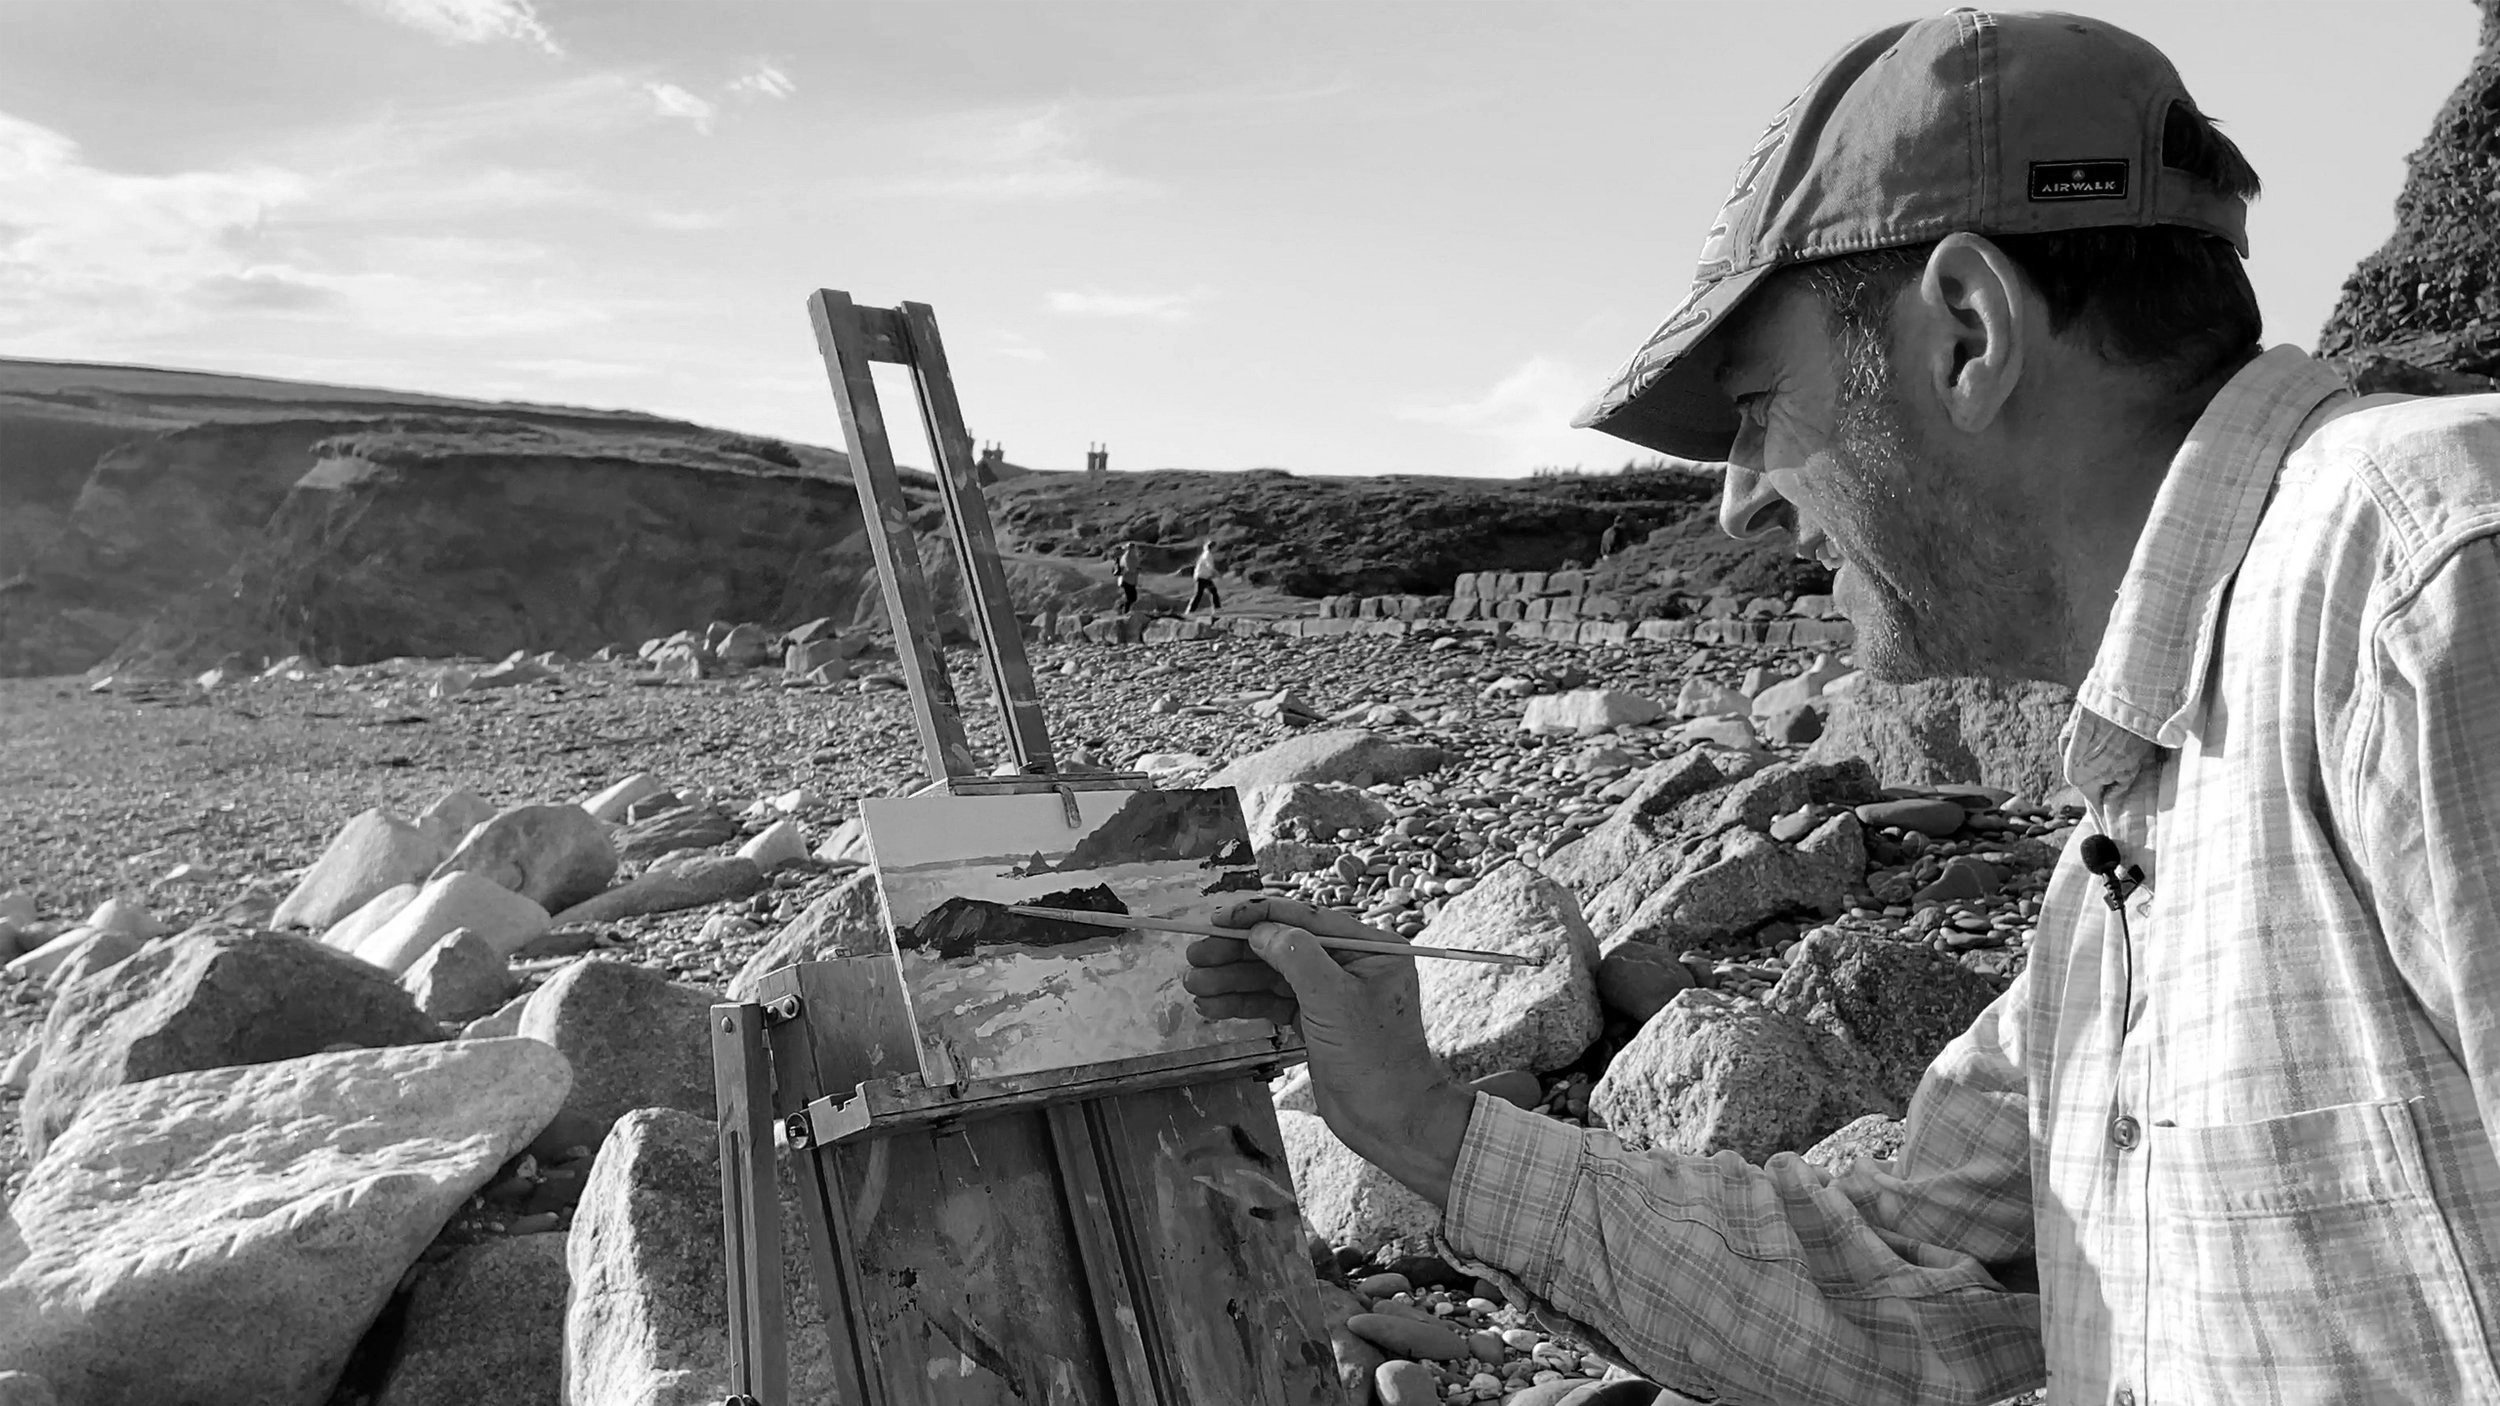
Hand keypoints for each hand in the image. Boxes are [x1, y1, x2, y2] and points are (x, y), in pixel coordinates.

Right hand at [1185, 897, 1473, 1203]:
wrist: (1390, 1121)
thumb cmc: (1373, 1058)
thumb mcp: (1333, 999)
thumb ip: (1296, 957)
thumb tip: (1260, 929)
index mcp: (1369, 948)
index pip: (1305, 919)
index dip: (1258, 917)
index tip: (1217, 919)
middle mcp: (1351, 965)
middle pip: (1283, 947)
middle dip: (1237, 952)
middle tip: (1194, 954)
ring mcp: (1332, 994)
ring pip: (1273, 977)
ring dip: (1232, 979)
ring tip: (1193, 984)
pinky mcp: (1316, 1022)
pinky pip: (1274, 1003)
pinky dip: (1244, 1003)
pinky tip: (1211, 1006)